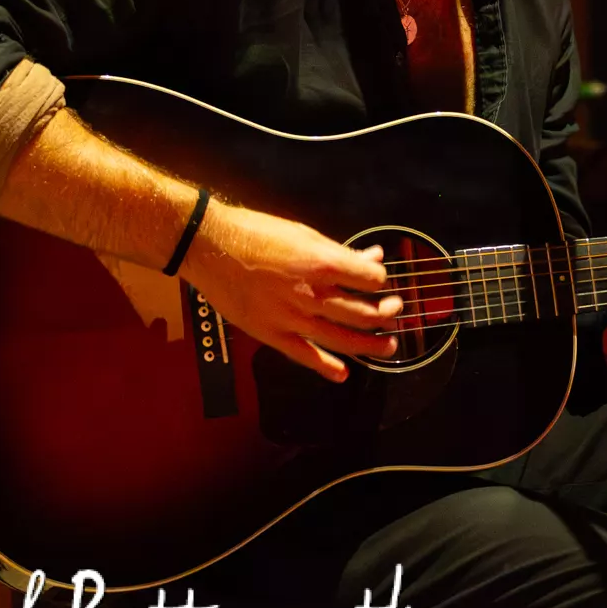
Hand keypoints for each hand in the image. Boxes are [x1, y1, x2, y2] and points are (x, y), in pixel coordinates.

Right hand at [178, 201, 400, 381]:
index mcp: (322, 264)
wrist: (211, 246)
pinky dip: (326, 367)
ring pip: (341, 338)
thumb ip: (341, 252)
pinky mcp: (271, 333)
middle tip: (395, 312)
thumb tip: (372, 258)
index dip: (382, 280)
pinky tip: (343, 373)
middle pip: (363, 312)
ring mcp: (291, 317)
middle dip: (386, 313)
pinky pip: (304, 355)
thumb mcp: (305, 235)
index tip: (382, 282)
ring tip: (389, 345)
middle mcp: (311, 294)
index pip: (371, 279)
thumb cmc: (258, 234)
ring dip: (370, 344)